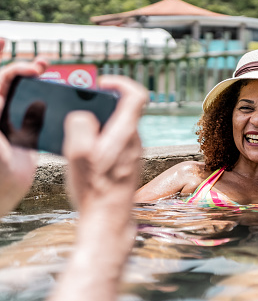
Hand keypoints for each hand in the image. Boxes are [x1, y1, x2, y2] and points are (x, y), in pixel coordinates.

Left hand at [0, 38, 47, 215]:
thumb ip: (1, 107)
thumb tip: (17, 88)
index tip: (6, 40)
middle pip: (10, 81)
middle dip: (23, 67)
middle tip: (40, 66)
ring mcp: (12, 123)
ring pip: (26, 94)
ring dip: (38, 82)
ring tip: (48, 73)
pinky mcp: (27, 135)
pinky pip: (39, 114)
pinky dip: (48, 104)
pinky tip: (57, 99)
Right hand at [62, 75, 146, 214]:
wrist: (109, 218)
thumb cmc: (95, 188)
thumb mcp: (79, 154)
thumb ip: (81, 126)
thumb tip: (84, 115)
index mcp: (126, 132)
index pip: (136, 95)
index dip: (120, 82)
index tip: (103, 83)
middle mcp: (135, 140)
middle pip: (124, 110)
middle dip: (102, 105)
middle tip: (80, 111)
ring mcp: (133, 152)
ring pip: (119, 127)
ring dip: (101, 124)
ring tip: (78, 135)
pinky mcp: (128, 163)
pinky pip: (117, 142)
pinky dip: (102, 140)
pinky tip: (86, 153)